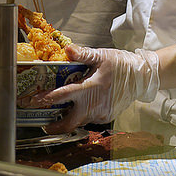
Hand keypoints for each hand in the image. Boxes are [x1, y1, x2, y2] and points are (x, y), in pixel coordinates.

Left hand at [31, 44, 159, 133]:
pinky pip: (90, 119)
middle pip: (70, 122)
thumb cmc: (121, 64)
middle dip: (55, 125)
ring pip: (80, 121)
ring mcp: (101, 112)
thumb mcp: (102, 56)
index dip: (47, 99)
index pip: (64, 96)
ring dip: (69, 119)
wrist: (142, 76)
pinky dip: (82, 115)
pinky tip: (80, 108)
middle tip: (44, 123)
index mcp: (90, 87)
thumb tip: (68, 49)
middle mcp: (94, 104)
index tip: (34, 101)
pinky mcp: (107, 116)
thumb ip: (83, 54)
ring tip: (60, 114)